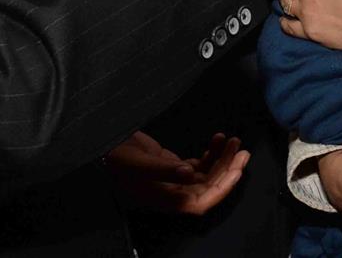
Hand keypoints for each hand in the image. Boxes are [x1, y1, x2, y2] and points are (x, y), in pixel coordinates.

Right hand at [106, 131, 248, 215]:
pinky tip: (217, 139)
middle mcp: (172, 192)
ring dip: (222, 159)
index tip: (236, 170)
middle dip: (227, 169)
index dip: (222, 189)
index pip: (201, 201)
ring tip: (232, 141)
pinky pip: (198, 164)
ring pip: (207, 175)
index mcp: (165, 198)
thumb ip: (164, 170)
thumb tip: (190, 174)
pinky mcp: (171, 166)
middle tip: (241, 150)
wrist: (100, 146)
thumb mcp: (136, 163)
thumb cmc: (113, 159)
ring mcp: (173, 179)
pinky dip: (210, 153)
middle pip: (209, 187)